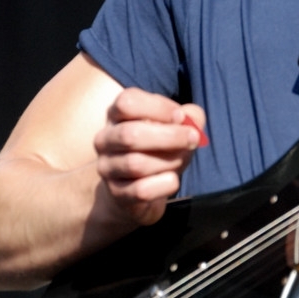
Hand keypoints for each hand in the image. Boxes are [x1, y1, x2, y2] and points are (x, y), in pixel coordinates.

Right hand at [93, 87, 207, 226]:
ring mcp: (107, 168)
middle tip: (194, 138)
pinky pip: (140, 190)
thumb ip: (189, 115)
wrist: (142, 188)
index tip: (181, 116)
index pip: (126, 103)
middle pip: (129, 135)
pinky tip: (172, 179)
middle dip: (169, 136)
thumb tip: (185, 118)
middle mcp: (105, 139)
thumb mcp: (178, 126)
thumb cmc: (162, 147)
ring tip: (181, 160)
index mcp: (116, 115)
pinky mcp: (117, 194)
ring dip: (169, 161)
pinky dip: (164, 185)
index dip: (158, 108)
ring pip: (136, 164)